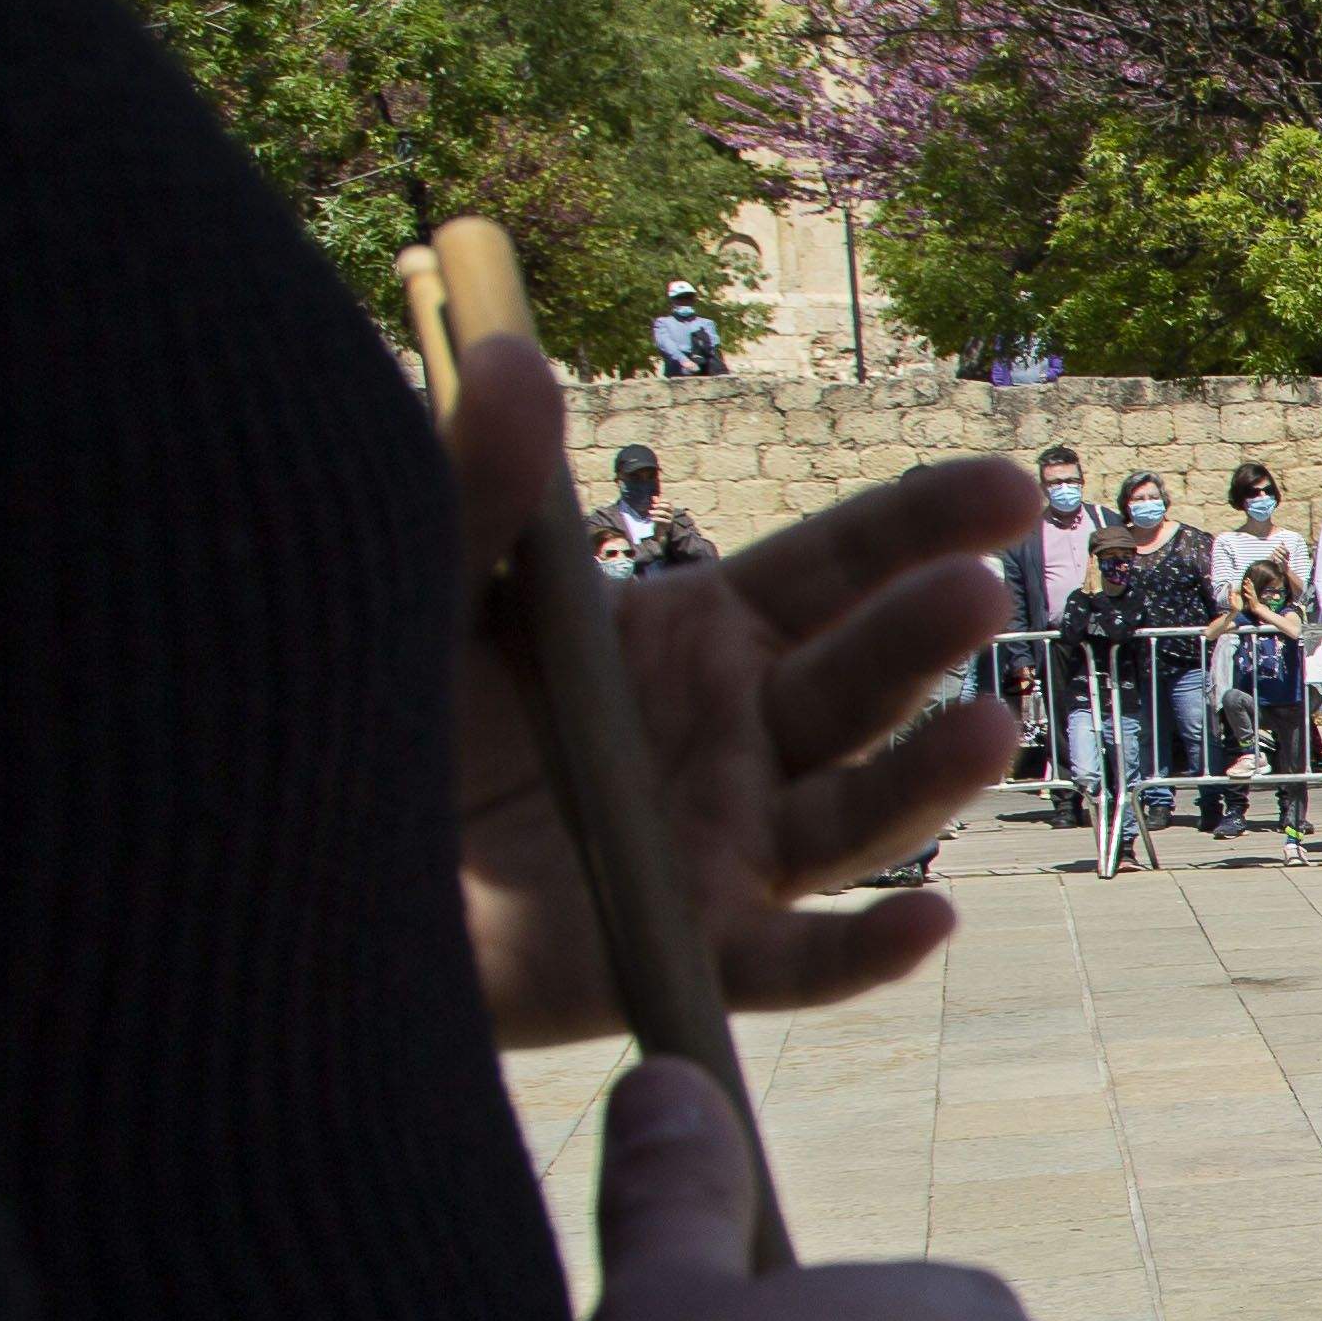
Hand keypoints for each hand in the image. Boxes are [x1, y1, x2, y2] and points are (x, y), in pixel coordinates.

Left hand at [446, 332, 1022, 1044]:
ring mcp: (727, 850)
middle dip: (922, 640)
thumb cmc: (381, 719)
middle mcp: (741, 741)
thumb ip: (479, 490)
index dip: (927, 526)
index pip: (841, 572)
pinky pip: (794, 964)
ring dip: (924, 777)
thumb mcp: (431, 592)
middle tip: (972, 595)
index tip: (1013, 489)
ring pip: (852, 817)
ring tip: (987, 728)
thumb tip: (512, 356)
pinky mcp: (690, 953)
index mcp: (703, 639)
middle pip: (860, 687)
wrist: (308, 867)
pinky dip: (865, 953)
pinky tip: (928, 922)